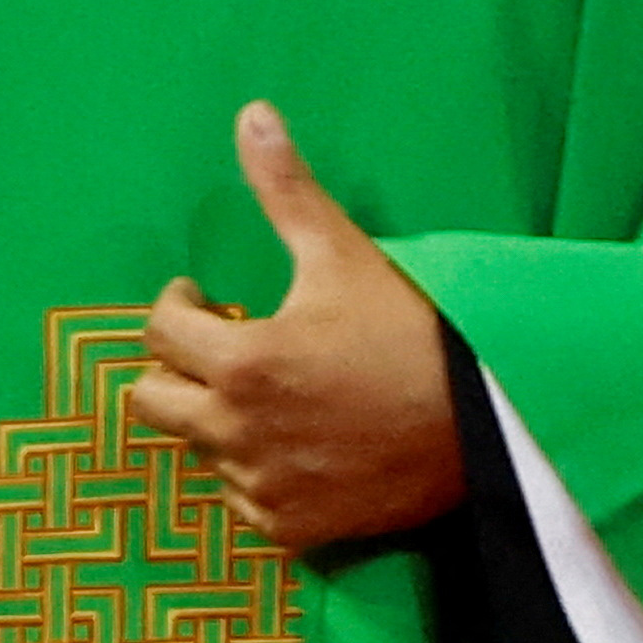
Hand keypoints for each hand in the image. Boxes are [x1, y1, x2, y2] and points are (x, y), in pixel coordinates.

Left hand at [128, 102, 463, 548]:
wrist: (491, 426)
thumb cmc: (412, 331)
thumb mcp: (342, 253)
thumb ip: (285, 189)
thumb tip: (252, 113)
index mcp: (241, 363)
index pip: (156, 331)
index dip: (176, 305)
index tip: (203, 296)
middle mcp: (239, 431)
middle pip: (150, 398)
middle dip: (174, 365)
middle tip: (219, 344)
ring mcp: (264, 486)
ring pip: (195, 447)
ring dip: (212, 416)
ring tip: (263, 388)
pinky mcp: (294, 529)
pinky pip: (237, 500)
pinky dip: (249, 471)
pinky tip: (288, 439)